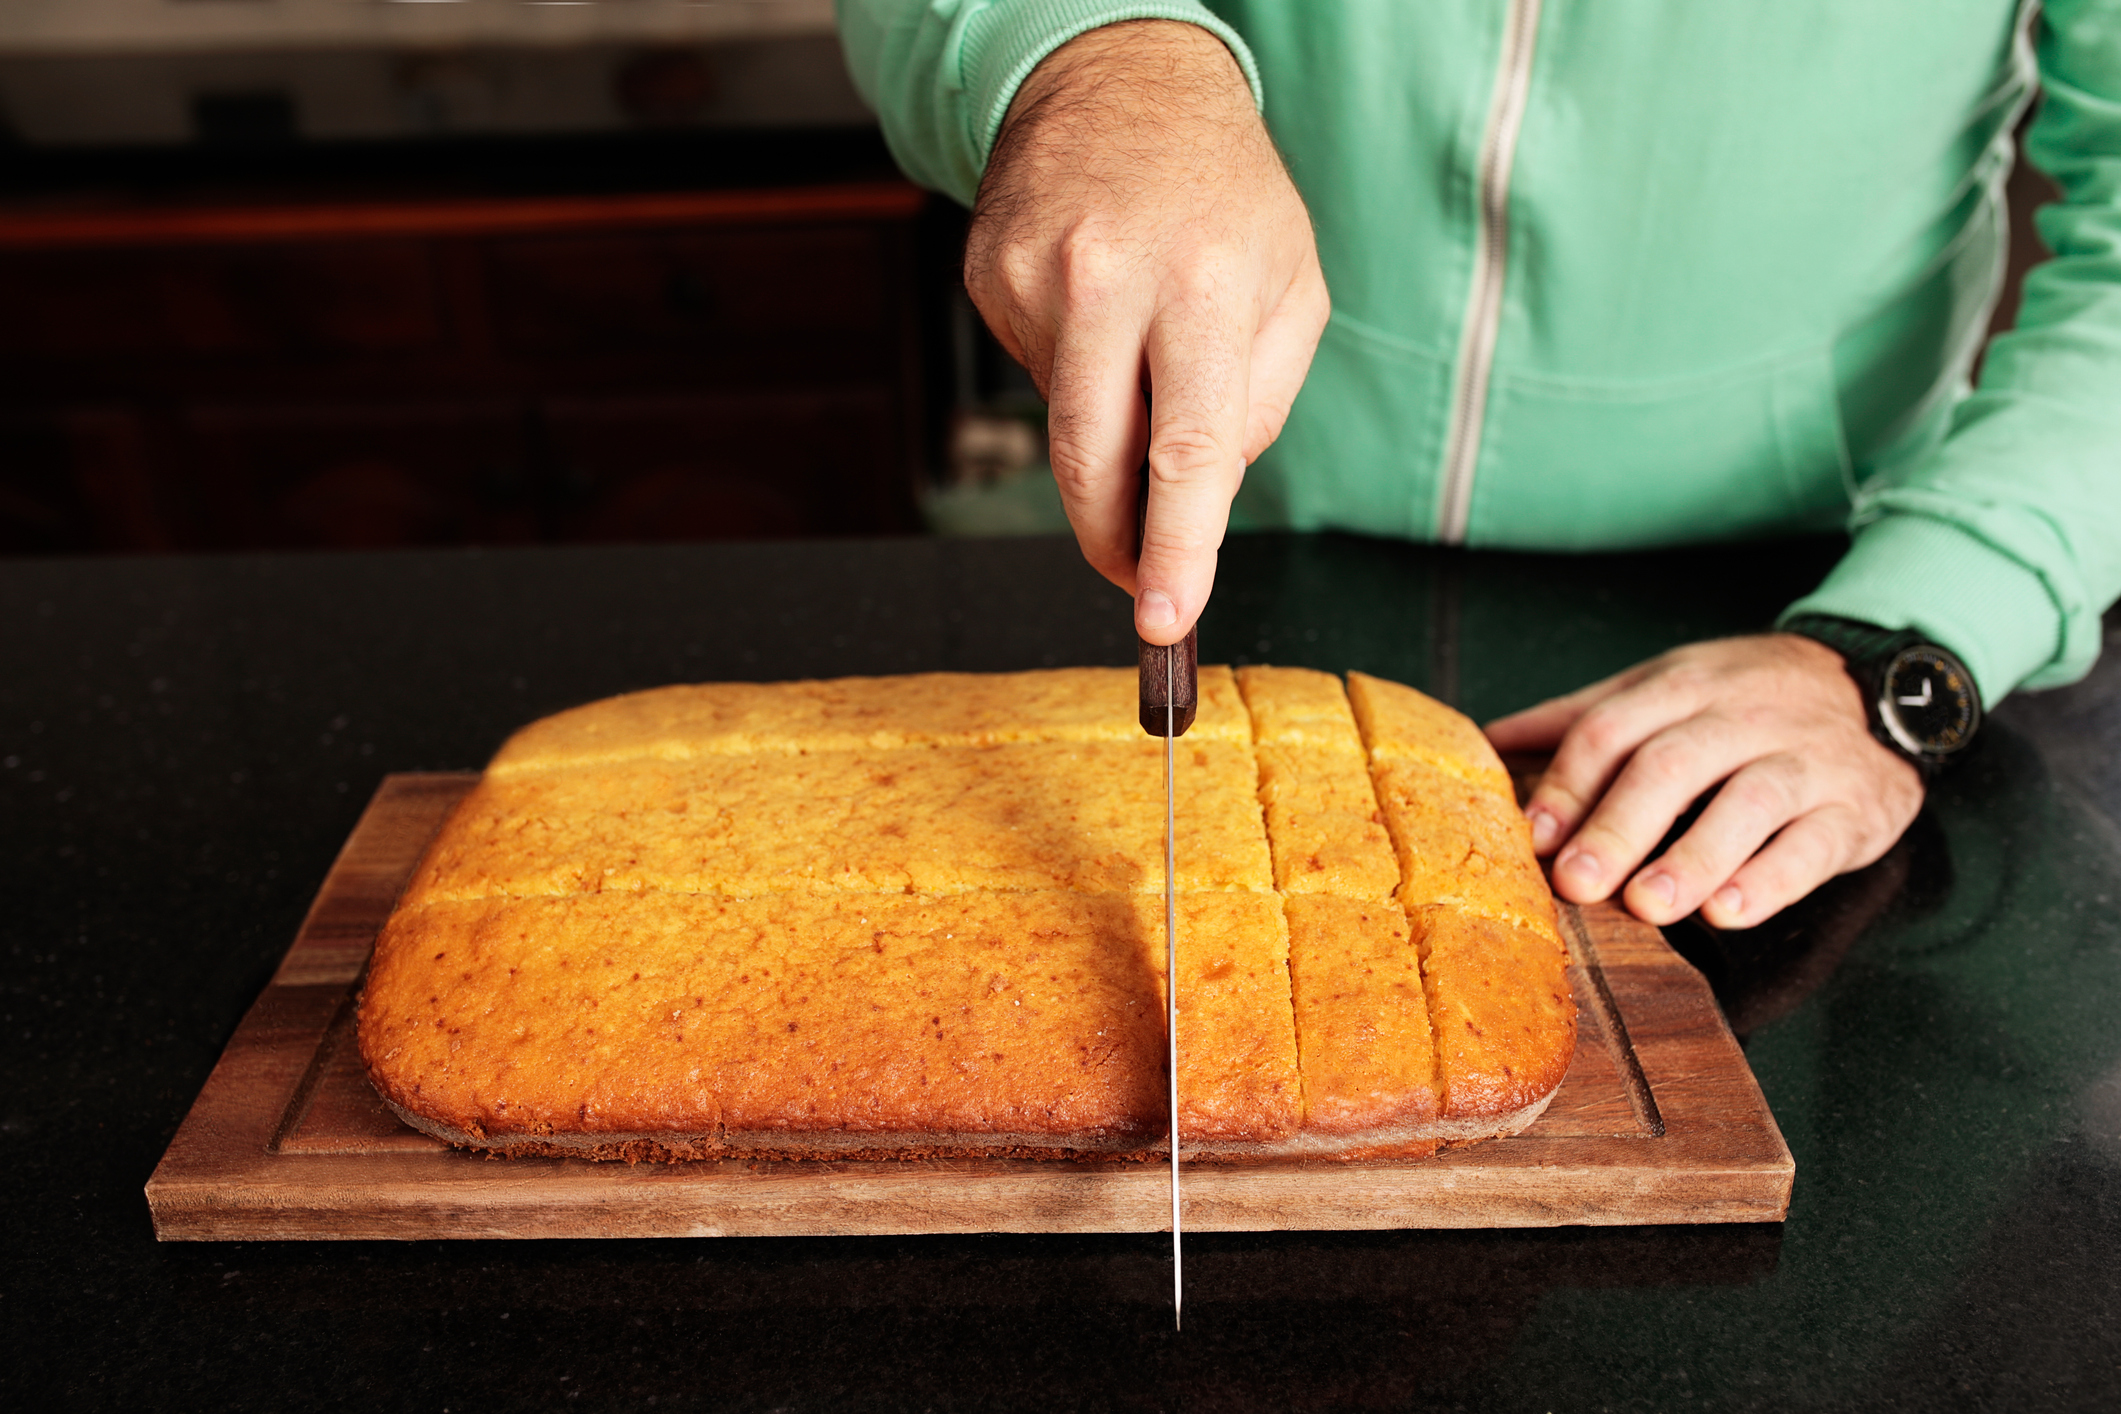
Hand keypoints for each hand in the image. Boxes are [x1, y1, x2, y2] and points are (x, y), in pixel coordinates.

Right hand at [966, 20, 1329, 643]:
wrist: (1118, 82)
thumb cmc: (1221, 192)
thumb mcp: (1292, 285)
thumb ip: (1261, 402)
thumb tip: (1202, 496)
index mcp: (1204, 284)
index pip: (1186, 452)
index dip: (1174, 549)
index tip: (1162, 616)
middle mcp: (1109, 280)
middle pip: (1092, 463)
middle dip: (1114, 543)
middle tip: (1136, 579)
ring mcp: (1033, 279)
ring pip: (1062, 426)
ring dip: (1104, 442)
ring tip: (1139, 368)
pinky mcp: (988, 279)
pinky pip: (1034, 375)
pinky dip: (1075, 376)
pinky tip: (1097, 317)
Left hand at [1485, 634, 1924, 929]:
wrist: (1875, 687)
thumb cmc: (1741, 701)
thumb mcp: (1661, 689)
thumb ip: (1579, 718)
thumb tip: (1484, 742)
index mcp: (1681, 686)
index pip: (1613, 729)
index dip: (1570, 783)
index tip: (1534, 837)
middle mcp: (1742, 715)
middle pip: (1671, 764)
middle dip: (1619, 826)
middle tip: (1577, 882)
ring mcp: (1804, 758)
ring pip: (1749, 801)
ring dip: (1693, 856)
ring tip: (1649, 906)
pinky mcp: (1856, 805)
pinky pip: (1815, 841)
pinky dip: (1771, 878)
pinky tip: (1729, 910)